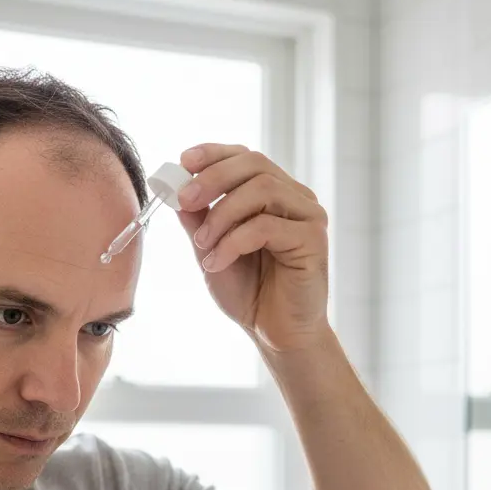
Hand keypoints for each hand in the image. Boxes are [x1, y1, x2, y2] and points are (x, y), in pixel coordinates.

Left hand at [175, 144, 331, 354]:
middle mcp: (295, 199)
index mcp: (274, 195)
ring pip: (262, 190)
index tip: (183, 162)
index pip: (245, 158)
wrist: (276, 335)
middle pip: (255, 165)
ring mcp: (308, 217)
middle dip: (212, 179)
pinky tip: (217, 263)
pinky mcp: (313, 240)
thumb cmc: (250, 294)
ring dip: (221, 215)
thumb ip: (199, 220)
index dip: (214, 154)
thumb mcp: (212, 251)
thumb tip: (176, 189)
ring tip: (202, 246)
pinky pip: (267, 226)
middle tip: (184, 200)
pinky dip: (233, 242)